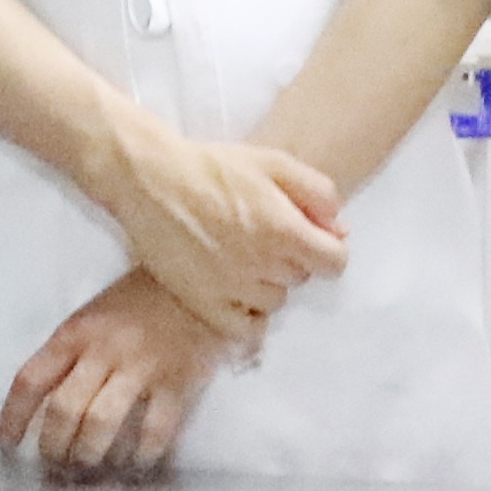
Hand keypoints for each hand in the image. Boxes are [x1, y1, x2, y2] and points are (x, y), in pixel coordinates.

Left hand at [0, 267, 244, 480]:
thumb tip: (41, 409)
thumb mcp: (90, 317)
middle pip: (63, 410)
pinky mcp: (178, 383)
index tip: (8, 446)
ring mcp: (141, 367)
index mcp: (75, 333)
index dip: (13, 419)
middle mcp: (103, 351)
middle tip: (54, 465)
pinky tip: (136, 464)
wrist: (197, 278)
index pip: (30, 380)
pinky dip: (142, 455)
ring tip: (87, 468)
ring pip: (101, 424)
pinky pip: (154, 431)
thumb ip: (67, 355)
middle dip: (53, 447)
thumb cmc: (136, 301)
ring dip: (88, 456)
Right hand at [97, 130, 345, 329]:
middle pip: (301, 277)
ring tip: (239, 256)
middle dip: (291, 257)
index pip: (335, 262)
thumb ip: (318, 194)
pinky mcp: (204, 304)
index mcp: (284, 230)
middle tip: (262, 234)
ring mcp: (233, 289)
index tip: (309, 238)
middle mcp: (262, 265)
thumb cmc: (211, 167)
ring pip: (274, 301)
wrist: (151, 180)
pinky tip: (234, 291)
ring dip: (265, 282)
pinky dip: (246, 314)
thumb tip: (339, 230)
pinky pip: (244, 327)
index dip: (327, 247)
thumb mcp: (274, 162)